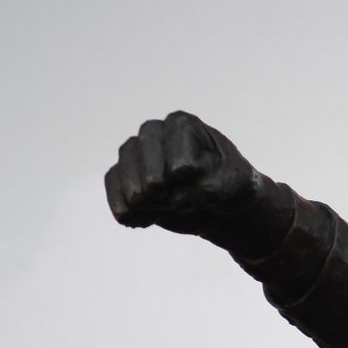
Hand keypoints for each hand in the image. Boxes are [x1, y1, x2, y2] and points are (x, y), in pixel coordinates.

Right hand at [105, 112, 286, 254]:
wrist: (221, 209)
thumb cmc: (231, 187)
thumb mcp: (234, 185)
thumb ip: (211, 188)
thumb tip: (177, 199)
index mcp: (185, 125)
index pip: (172, 137)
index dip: (178, 162)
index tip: (189, 176)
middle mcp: (156, 134)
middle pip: (137, 149)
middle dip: (148, 177)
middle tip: (159, 195)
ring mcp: (138, 156)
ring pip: (122, 169)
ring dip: (135, 195)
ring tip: (156, 210)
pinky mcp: (127, 178)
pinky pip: (112, 187)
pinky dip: (122, 206)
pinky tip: (138, 222)